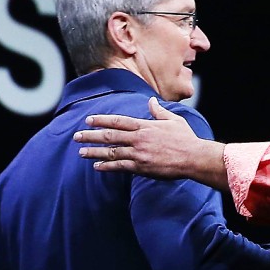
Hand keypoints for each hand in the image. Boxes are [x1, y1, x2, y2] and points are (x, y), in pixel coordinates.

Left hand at [73, 97, 228, 189]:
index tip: (89, 119)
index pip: (118, 121)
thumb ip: (159, 111)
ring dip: (94, 152)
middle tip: (77, 136)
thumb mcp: (173, 120)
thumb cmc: (185, 138)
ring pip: (111, 152)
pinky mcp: (141, 167)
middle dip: (91, 135)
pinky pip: (119, 166)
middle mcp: (138, 138)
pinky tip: (96, 166)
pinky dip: (106, 166)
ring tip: (81, 152)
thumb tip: (151, 101)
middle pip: (109, 136)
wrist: (193, 157)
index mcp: (144, 126)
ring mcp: (138, 153)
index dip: (101, 120)